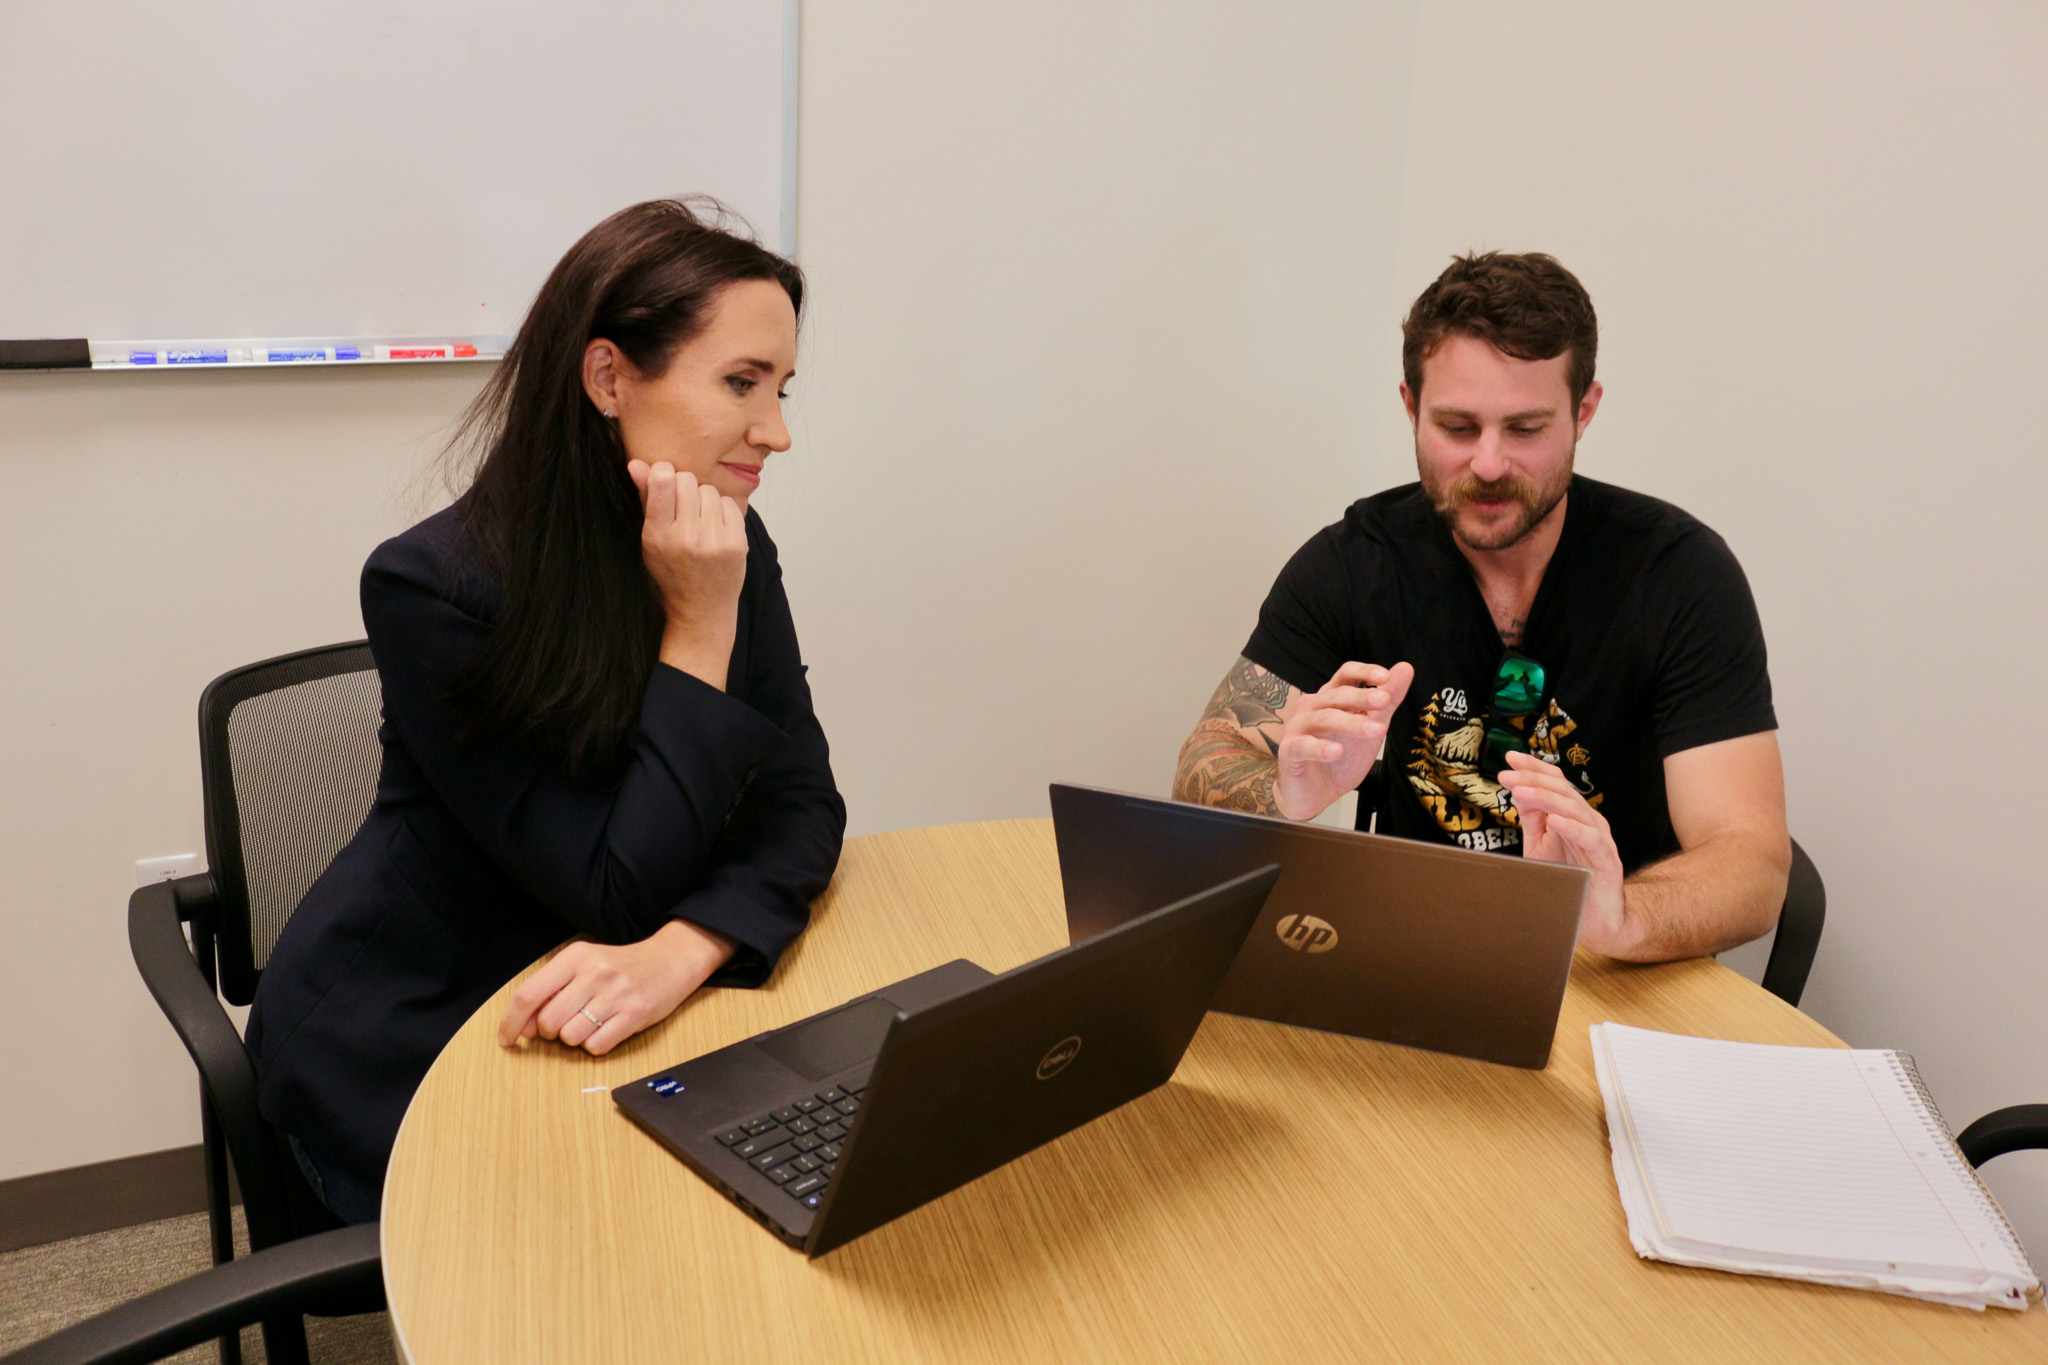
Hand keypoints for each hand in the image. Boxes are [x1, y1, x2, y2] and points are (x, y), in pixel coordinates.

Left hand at [497, 919, 737, 1055]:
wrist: (671, 960)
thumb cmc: (621, 967)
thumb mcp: (584, 966)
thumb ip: (551, 992)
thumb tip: (524, 1029)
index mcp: (576, 956)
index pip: (529, 994)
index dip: (511, 1022)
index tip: (507, 1039)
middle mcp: (595, 972)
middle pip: (548, 1021)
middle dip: (550, 1032)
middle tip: (566, 1022)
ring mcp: (616, 994)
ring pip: (571, 1036)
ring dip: (575, 1038)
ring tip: (592, 1021)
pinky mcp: (635, 1014)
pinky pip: (596, 1046)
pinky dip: (596, 1045)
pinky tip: (607, 1028)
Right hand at [628, 460, 746, 688]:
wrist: (702, 609)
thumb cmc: (672, 572)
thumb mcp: (650, 540)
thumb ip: (645, 499)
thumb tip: (635, 463)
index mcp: (658, 536)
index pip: (663, 480)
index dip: (663, 472)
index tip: (664, 479)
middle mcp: (686, 538)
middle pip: (687, 480)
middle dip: (683, 487)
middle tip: (682, 508)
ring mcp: (714, 541)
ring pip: (709, 490)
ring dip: (703, 499)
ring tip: (698, 521)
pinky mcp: (737, 543)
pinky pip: (729, 503)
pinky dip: (722, 510)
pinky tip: (714, 528)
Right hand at [1272, 661, 1413, 821]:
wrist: (1317, 792)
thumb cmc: (1343, 756)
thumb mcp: (1372, 727)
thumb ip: (1388, 699)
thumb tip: (1406, 667)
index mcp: (1331, 697)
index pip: (1345, 675)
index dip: (1363, 672)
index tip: (1385, 677)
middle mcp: (1311, 707)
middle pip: (1336, 695)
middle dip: (1362, 697)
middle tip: (1385, 702)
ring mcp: (1298, 728)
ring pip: (1323, 719)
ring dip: (1350, 723)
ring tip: (1376, 731)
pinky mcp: (1289, 751)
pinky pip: (1304, 746)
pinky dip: (1320, 748)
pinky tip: (1337, 752)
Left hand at [1497, 749, 1629, 953]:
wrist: (1595, 920)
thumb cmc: (1569, 880)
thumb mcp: (1542, 846)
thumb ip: (1533, 819)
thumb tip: (1518, 789)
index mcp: (1573, 815)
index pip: (1555, 783)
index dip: (1534, 768)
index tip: (1509, 758)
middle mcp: (1588, 822)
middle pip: (1562, 791)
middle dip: (1533, 779)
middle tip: (1507, 775)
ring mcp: (1599, 839)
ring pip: (1574, 810)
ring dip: (1546, 798)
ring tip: (1521, 792)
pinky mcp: (1607, 861)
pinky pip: (1591, 839)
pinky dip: (1572, 828)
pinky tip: (1554, 821)